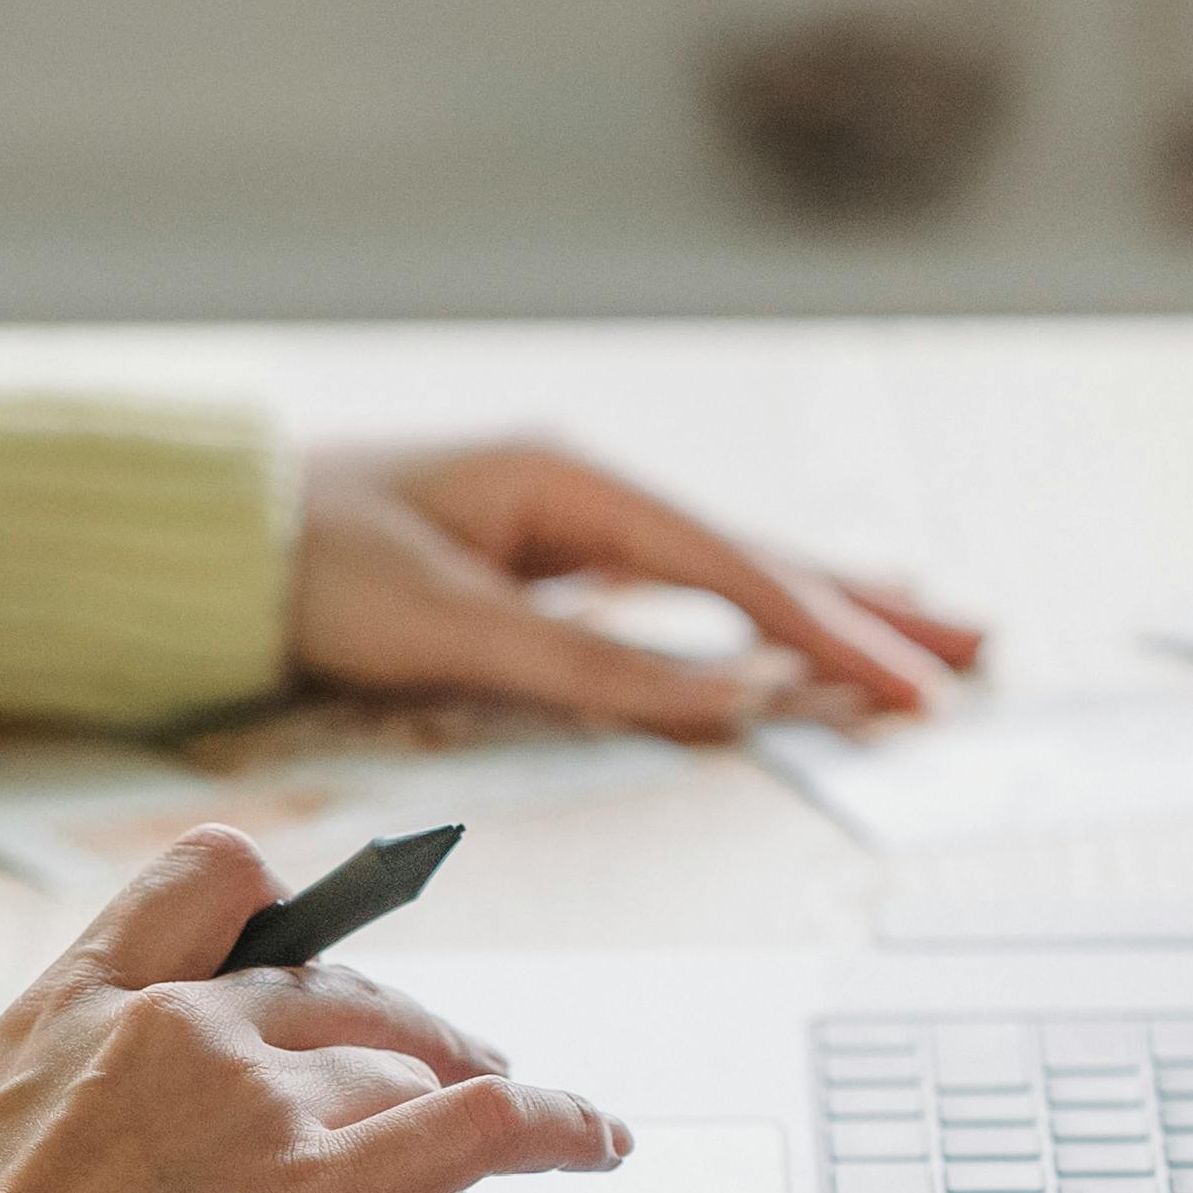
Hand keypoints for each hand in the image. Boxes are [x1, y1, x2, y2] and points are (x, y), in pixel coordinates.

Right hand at [0, 827, 632, 1192]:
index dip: (287, 914)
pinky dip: (560, 1126)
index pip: (214, 876)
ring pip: (407, 1076)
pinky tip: (599, 1144)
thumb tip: (128, 1144)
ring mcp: (259, 1102)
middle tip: (430, 1127)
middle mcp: (182, 1024)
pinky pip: (483, 1126)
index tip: (321, 976)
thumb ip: (74, 1100)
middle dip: (400, 1058)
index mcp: (80, 1002)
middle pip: (342, 997)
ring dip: (449, 1154)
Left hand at [287, 436, 983, 738]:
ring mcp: (571, 522)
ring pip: (727, 571)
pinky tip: (794, 629)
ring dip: (825, 606)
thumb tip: (729, 705)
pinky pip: (679, 589)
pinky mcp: (549, 560)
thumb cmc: (312, 566)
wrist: (216, 539)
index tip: (908, 688)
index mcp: (572, 487)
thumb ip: (590, 668)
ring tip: (928, 635)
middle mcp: (586, 492)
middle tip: (975, 650)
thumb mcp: (449, 625)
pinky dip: (750, 613)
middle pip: (756, 557)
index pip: (733, 571)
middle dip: (865, 607)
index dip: (830, 634)